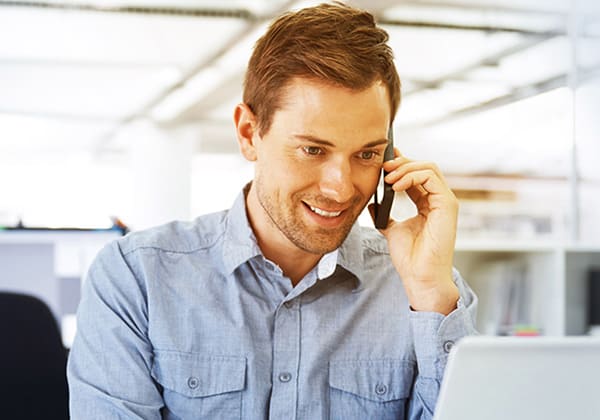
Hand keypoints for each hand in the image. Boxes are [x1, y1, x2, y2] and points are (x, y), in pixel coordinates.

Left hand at [370, 149, 459, 314]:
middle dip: (402, 162)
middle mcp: (439, 200)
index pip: (417, 175)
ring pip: (429, 167)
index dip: (401, 164)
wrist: (419, 276)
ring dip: (405, 168)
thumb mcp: (391, 229)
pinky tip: (397, 185)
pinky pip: (431, 177)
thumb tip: (372, 204)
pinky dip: (412, 176)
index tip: (383, 160)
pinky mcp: (447, 205)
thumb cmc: (410, 257)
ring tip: (388, 178)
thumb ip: (385, 215)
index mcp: (428, 204)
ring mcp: (445, 202)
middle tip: (383, 167)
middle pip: (424, 166)